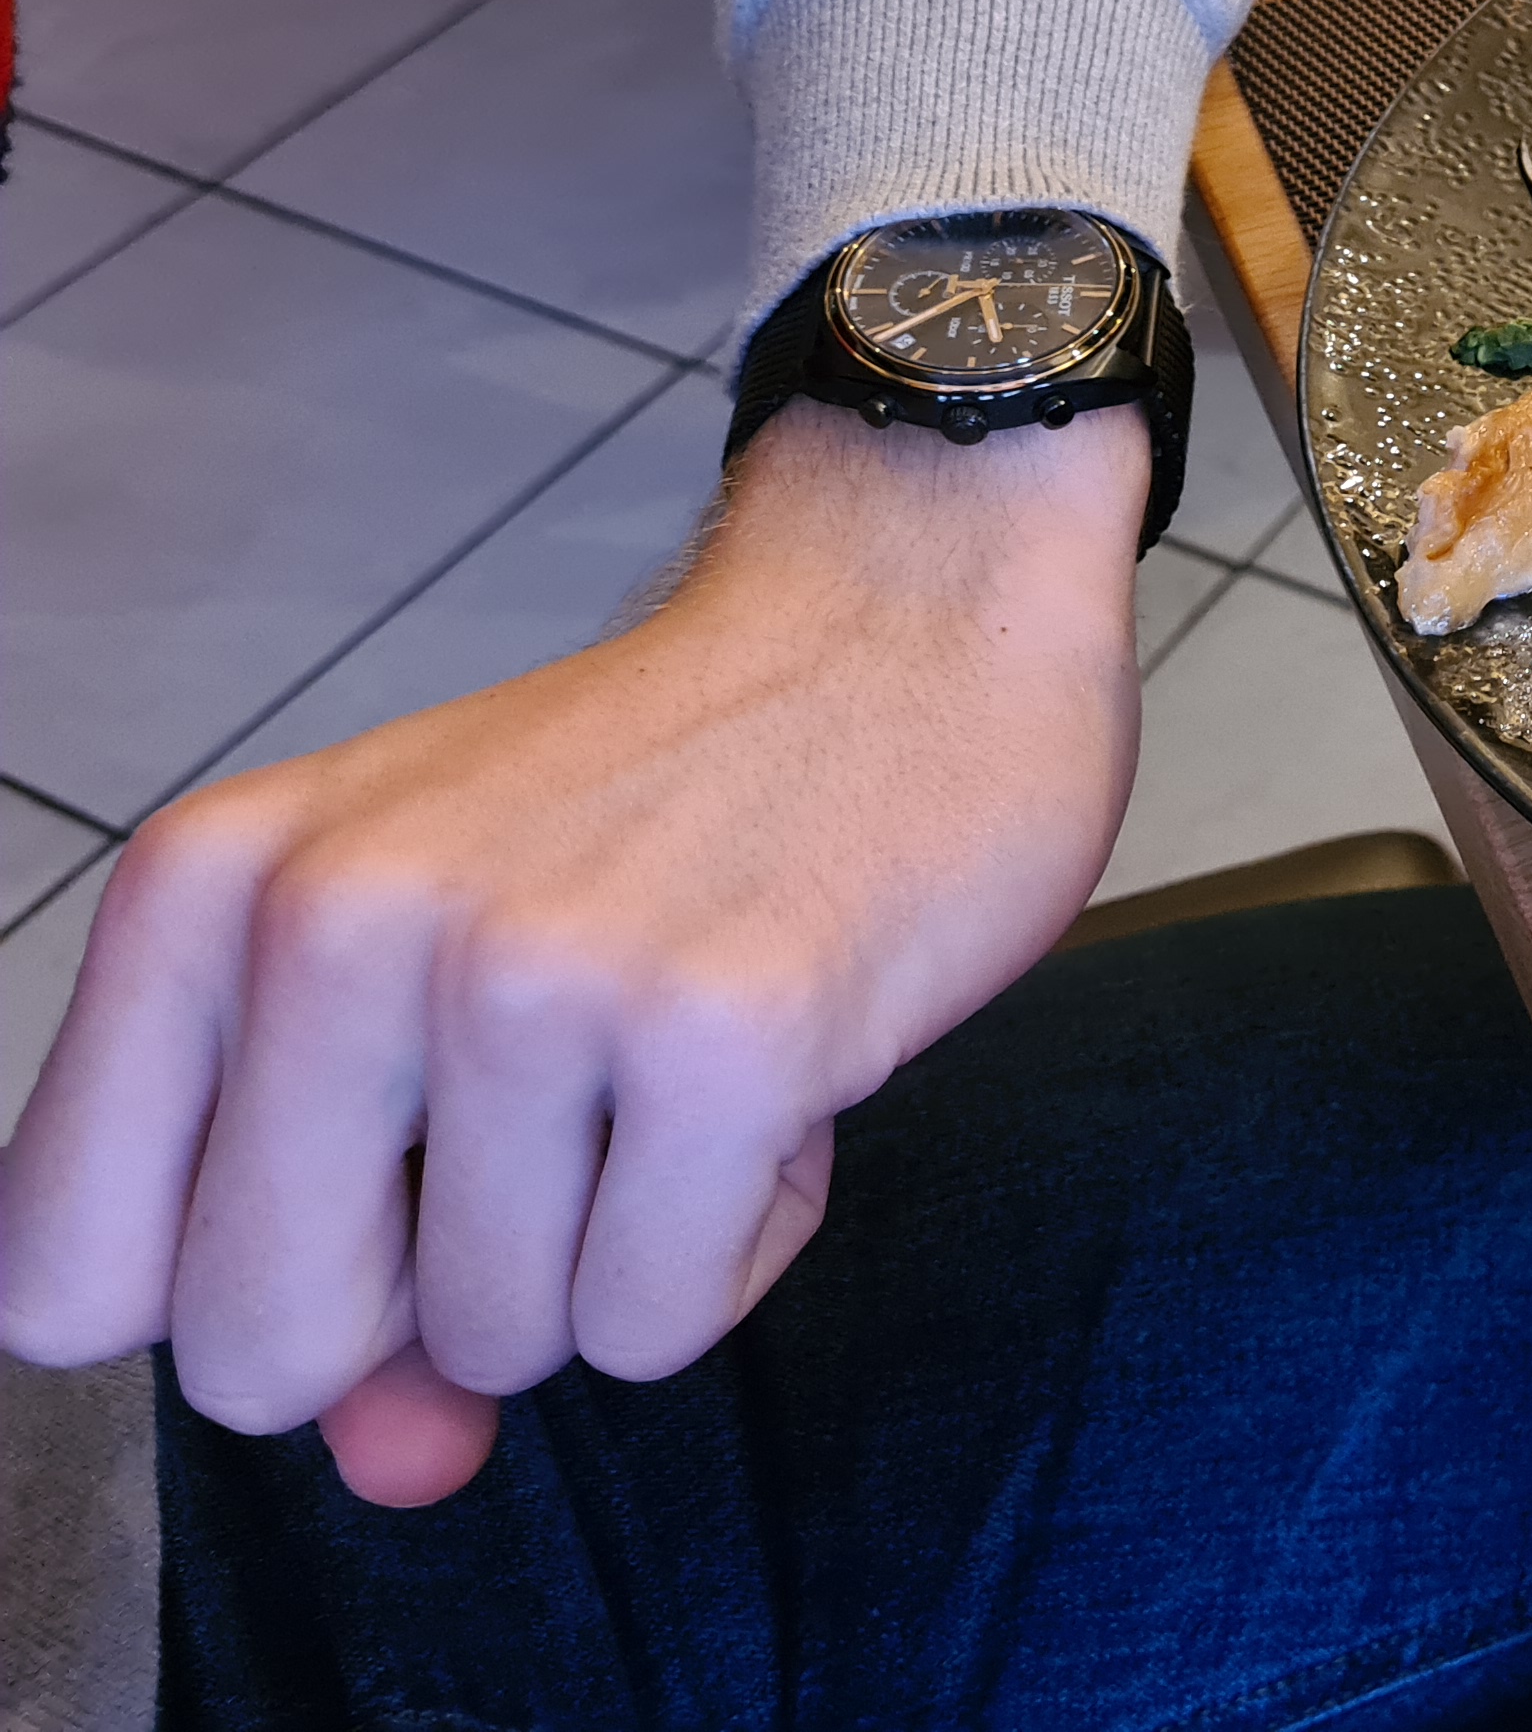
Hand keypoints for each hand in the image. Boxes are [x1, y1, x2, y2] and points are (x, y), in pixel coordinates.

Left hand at [0, 399, 1147, 1504]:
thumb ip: (349, 1228)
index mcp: (210, 886)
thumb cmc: (658, 798)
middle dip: (420, 1309)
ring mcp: (530, 975)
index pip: (64, 1285)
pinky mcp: (722, 1031)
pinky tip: (777, 1087)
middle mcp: (338, 919)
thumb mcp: (431, 965)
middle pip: (262, 1356)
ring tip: (681, 1073)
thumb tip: (390, 1456)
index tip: (363, 1196)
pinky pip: (653, 1326)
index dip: (235, 1291)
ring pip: (489, 1348)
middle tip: (545, 1140)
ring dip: (608, 1258)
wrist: (907, 614)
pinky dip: (731, 1247)